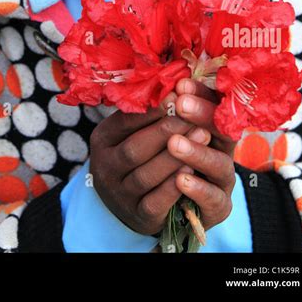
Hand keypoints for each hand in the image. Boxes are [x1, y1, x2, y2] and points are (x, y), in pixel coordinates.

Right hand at [89, 93, 211, 235]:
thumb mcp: (130, 132)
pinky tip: (191, 170)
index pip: (124, 121)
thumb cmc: (137, 155)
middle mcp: (105, 168)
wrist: (127, 202)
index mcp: (102, 139)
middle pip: (134, 149)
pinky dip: (172, 187)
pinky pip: (155, 203)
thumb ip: (146, 112)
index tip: (177, 95)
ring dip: (174, 157)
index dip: (152, 110)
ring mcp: (119, 195)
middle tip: (193, 117)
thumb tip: (174, 84)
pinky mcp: (137, 216)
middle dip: (166, 131)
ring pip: (145, 176)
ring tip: (200, 138)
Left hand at [166, 78, 236, 231]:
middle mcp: (224, 150)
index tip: (181, 85)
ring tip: (175, 143)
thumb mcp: (158, 130)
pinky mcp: (219, 210)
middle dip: (200, 116)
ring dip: (195, 152)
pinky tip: (181, 180)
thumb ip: (163, 110)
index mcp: (213, 125)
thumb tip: (156, 82)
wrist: (158, 204)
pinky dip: (197, 190)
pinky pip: (212, 201)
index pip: (215, 104)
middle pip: (222, 131)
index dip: (200, 94)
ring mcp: (223, 182)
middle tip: (180, 104)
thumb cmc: (157, 157)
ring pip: (218, 166)